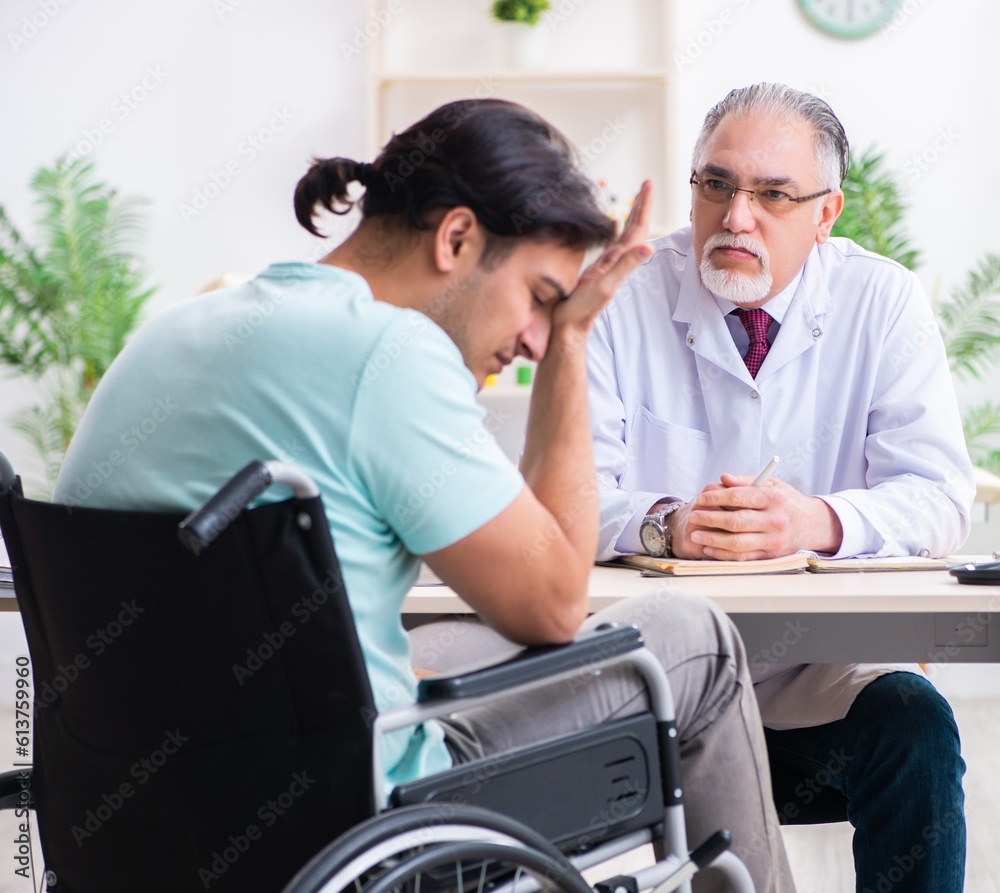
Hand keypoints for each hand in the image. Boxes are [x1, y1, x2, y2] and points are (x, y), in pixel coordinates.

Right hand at [551, 180, 653, 341]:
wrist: (567, 327)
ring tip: (636, 199)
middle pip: (634, 227)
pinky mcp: (596, 269)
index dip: (644, 206)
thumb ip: (626, 267)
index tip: (648, 184)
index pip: (637, 228)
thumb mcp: (605, 286)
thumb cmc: (583, 310)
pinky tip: (614, 223)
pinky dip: (614, 230)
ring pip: (624, 234)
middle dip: (641, 205)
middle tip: (647, 184)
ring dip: (631, 215)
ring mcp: (607, 264)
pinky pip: (610, 244)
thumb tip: (650, 247)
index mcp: (620, 260)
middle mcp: (616, 260)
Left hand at [669, 474, 842, 559]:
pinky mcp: (771, 556)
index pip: (739, 497)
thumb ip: (746, 481)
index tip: (701, 499)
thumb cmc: (786, 501)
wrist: (813, 525)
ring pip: (737, 543)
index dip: (716, 498)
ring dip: (712, 540)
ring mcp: (774, 540)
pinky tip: (709, 548)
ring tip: (696, 535)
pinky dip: (723, 554)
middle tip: (693, 517)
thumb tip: (724, 478)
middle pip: (736, 522)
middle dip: (710, 519)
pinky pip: (743, 557)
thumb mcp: (772, 484)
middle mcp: (775, 520)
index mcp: (774, 499)